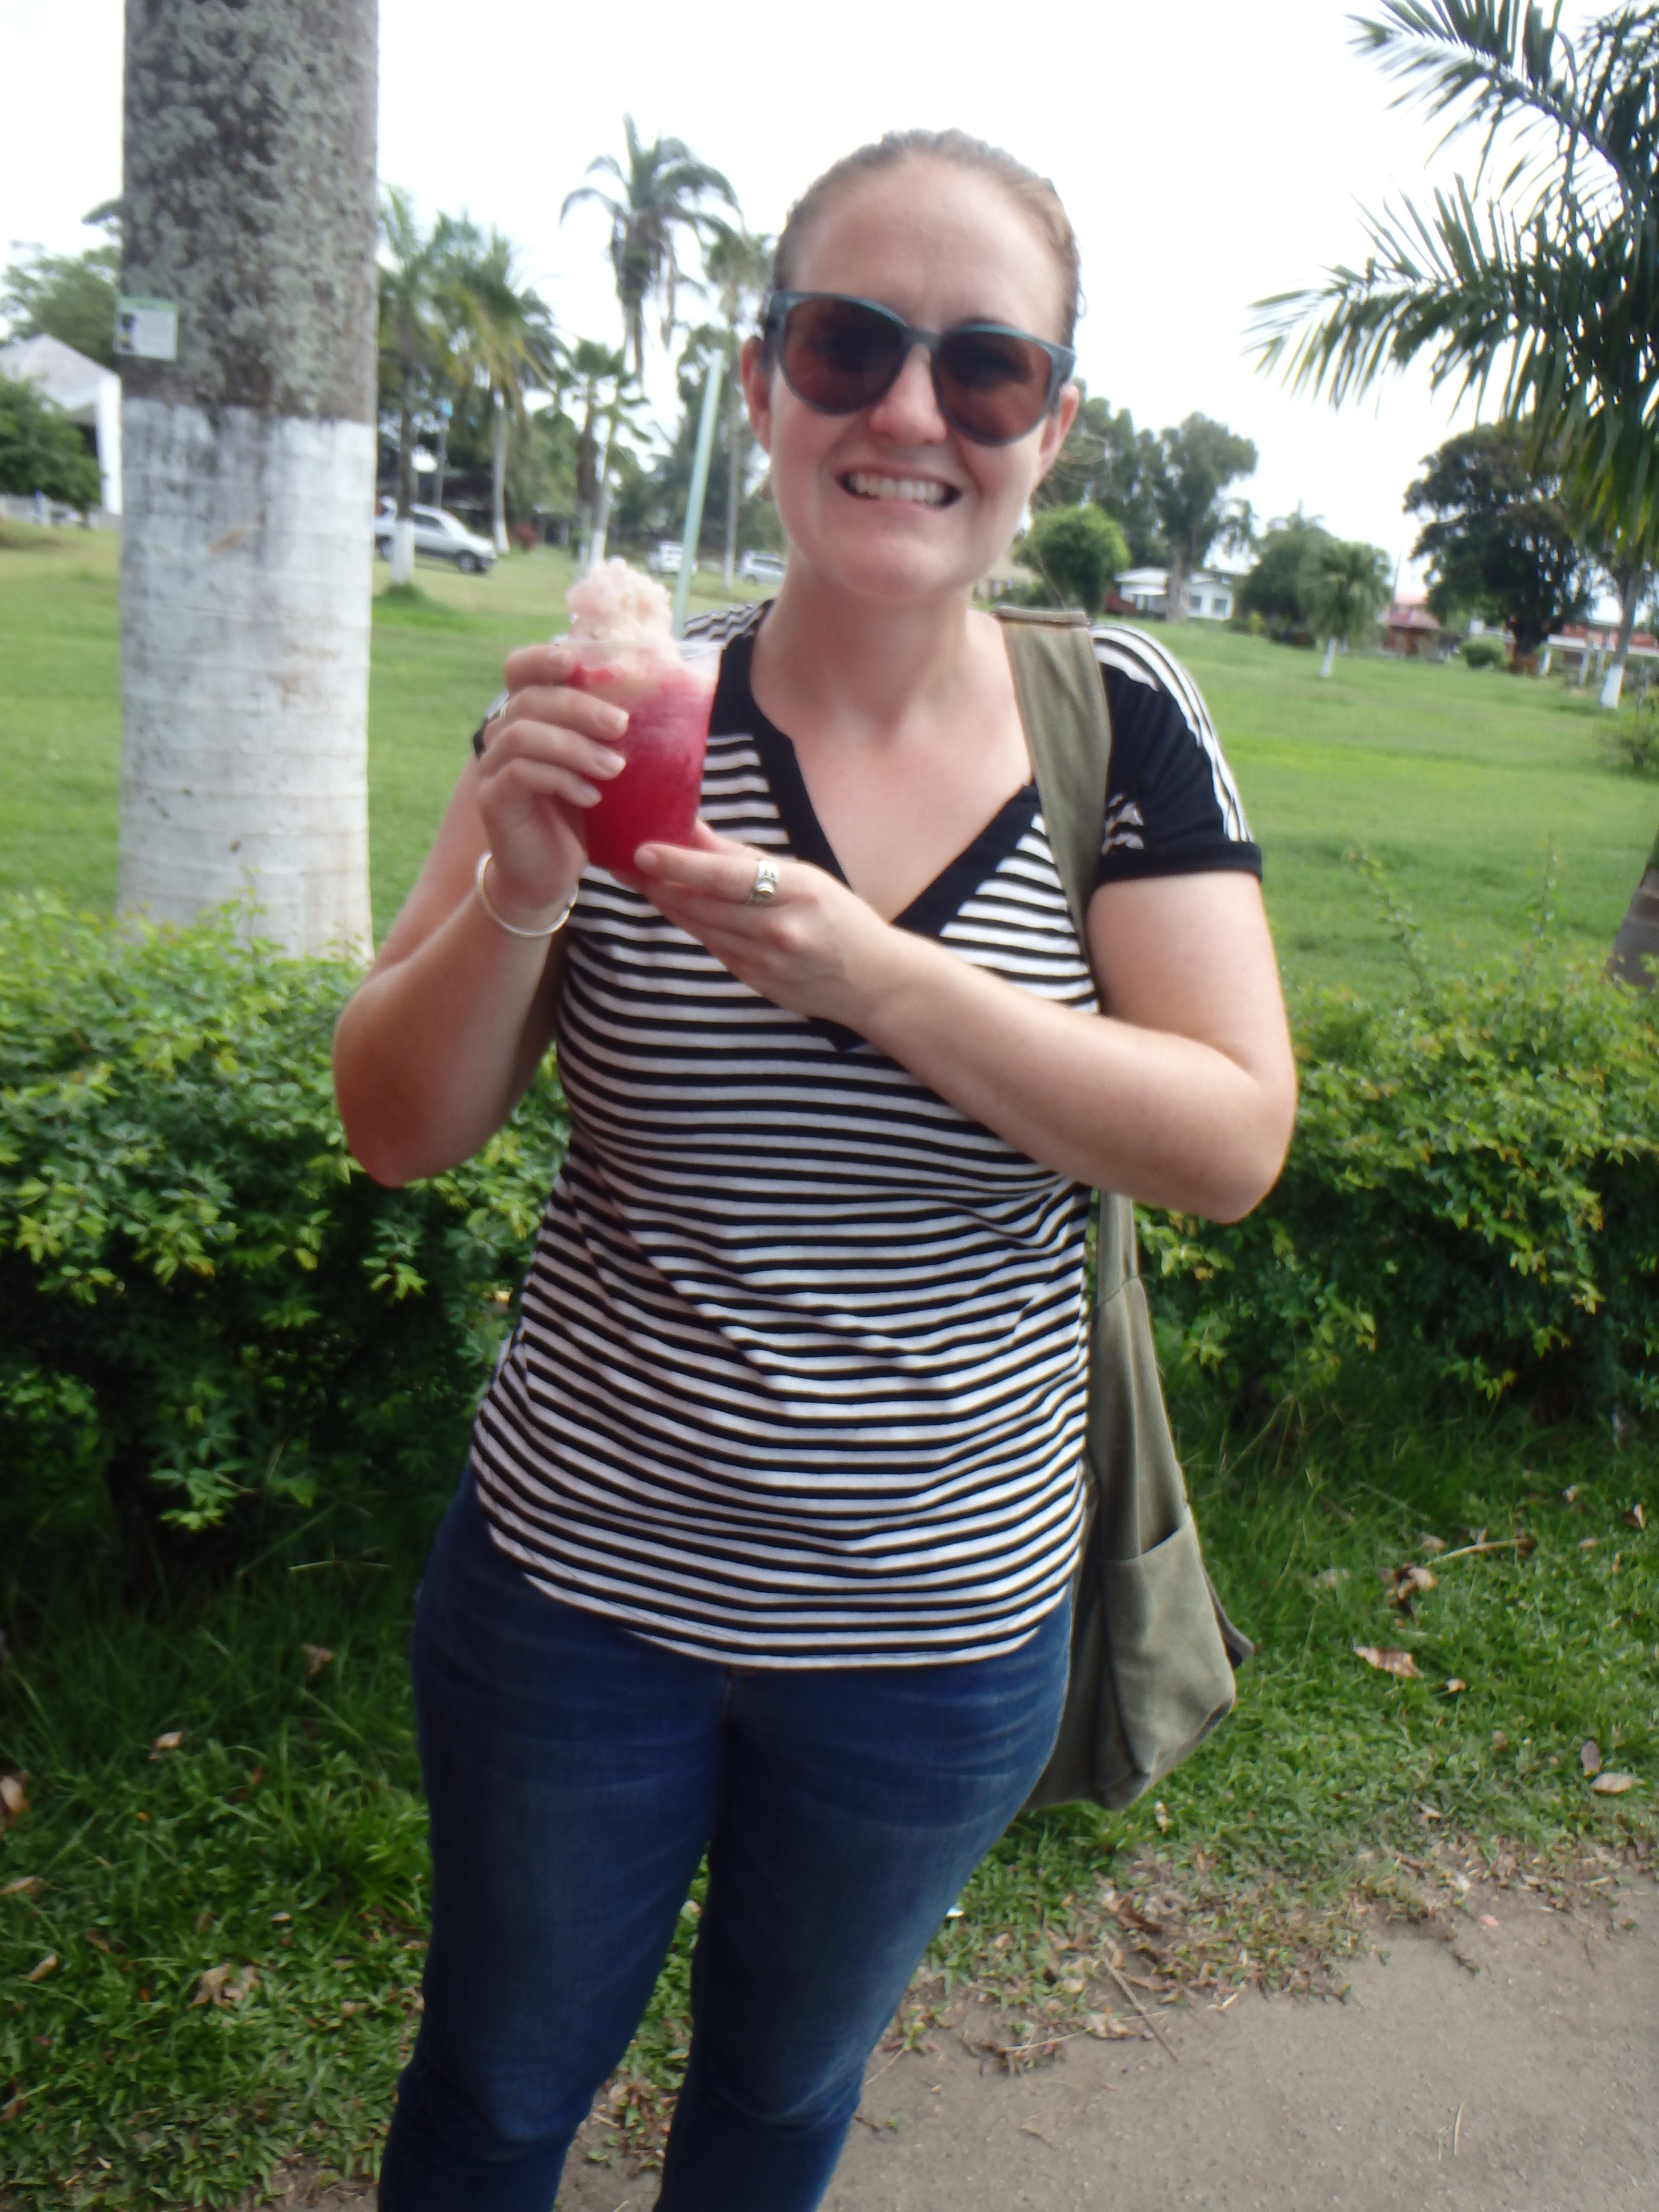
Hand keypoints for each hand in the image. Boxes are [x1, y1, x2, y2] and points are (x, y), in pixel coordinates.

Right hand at [474, 639, 628, 925]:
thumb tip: (673, 701)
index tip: (574, 660)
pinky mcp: (493, 799)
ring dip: (574, 746)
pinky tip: (591, 797)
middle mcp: (503, 733)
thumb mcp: (601, 766)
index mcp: (528, 715)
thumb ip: (614, 734)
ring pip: (523, 735)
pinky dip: (560, 779)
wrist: (549, 871)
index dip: (541, 658)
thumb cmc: (581, 813)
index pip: (519, 669)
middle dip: (579, 707)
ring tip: (614, 768)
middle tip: (621, 725)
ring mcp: (493, 766)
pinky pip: (521, 774)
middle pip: (530, 700)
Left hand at [631, 824, 904, 1026]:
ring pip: (699, 927)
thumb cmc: (841, 918)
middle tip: (621, 860)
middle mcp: (778, 930)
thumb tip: (694, 829)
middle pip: (701, 904)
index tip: (641, 851)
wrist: (873, 981)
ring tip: (639, 877)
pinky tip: (676, 905)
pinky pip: (713, 947)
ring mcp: (764, 962)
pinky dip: (692, 924)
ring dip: (667, 901)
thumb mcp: (805, 876)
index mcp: (797, 892)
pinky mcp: (755, 981)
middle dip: (657, 882)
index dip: (679, 864)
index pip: (725, 877)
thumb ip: (745, 857)